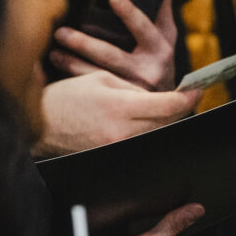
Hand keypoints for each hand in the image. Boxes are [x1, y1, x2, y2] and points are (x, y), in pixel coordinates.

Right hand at [35, 72, 196, 157]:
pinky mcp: (111, 156)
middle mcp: (122, 130)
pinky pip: (138, 143)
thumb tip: (157, 98)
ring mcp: (117, 147)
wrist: (39, 124)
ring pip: (154, 134)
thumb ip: (134, 89)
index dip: (188, 98)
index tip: (196, 91)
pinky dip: (144, 133)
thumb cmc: (67, 97)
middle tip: (182, 99)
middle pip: (167, 123)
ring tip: (158, 110)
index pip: (168, 105)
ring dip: (161, 122)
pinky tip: (139, 123)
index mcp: (121, 106)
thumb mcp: (102, 80)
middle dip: (177, 110)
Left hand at [50, 0, 180, 90]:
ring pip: (96, 75)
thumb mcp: (166, 38)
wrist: (166, 103)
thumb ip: (162, 12)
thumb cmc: (160, 63)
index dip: (129, 13)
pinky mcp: (117, 102)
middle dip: (84, 44)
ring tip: (54, 53)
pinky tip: (56, 74)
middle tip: (61, 33)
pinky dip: (73, 82)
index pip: (144, 28)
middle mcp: (146, 71)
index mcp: (159, 50)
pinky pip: (92, 91)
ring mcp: (130, 89)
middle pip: (110, 55)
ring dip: (71, 64)